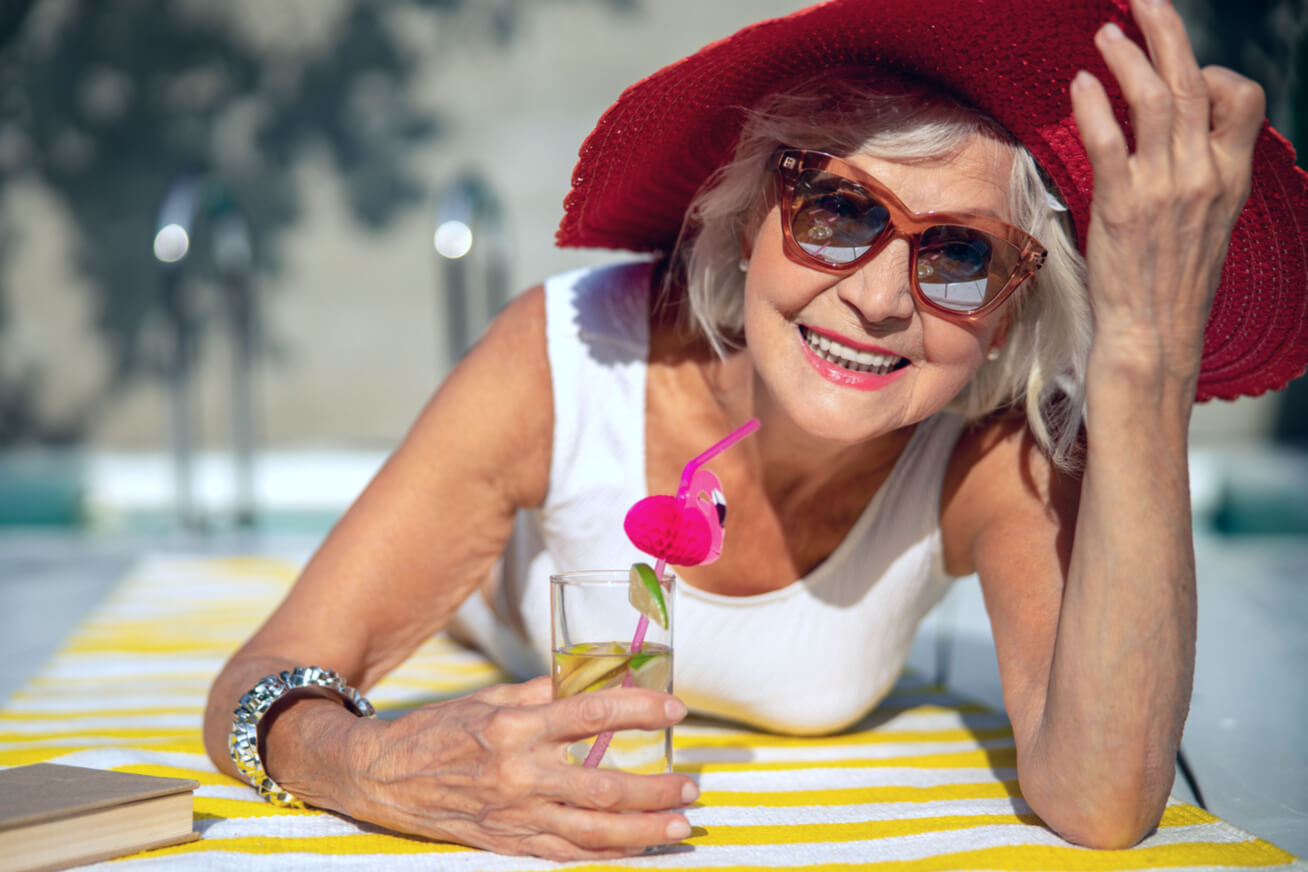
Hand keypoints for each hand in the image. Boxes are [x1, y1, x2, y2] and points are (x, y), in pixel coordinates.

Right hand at [336, 677, 695, 859]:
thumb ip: (544, 694)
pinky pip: (565, 854)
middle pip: (604, 785)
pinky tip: (637, 850)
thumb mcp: (491, 699)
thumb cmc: (439, 730)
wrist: (382, 776)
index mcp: (516, 727)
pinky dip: (605, 854)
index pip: (591, 714)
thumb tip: (596, 680)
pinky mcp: (507, 843)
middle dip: (656, 789)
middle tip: (693, 786)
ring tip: (680, 826)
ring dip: (643, 831)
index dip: (639, 711)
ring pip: (593, 831)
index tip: (676, 710)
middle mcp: (519, 774)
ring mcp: (515, 815)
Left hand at [1071, 0, 1264, 392]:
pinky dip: (1093, 105)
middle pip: (1191, 82)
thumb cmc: (1172, 282)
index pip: (1242, 99)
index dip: (1214, 74)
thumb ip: (1199, 176)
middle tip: (1144, 1)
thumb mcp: (1207, 224)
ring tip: (1105, 34)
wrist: (1155, 334)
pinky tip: (1079, 85)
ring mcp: (1164, 187)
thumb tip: (1176, 141)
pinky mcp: (1121, 204)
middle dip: (1167, 32)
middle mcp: (1203, 174)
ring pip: (1151, 100)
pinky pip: (1109, 139)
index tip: (1182, 70)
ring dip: (1126, 58)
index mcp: (1231, 176)